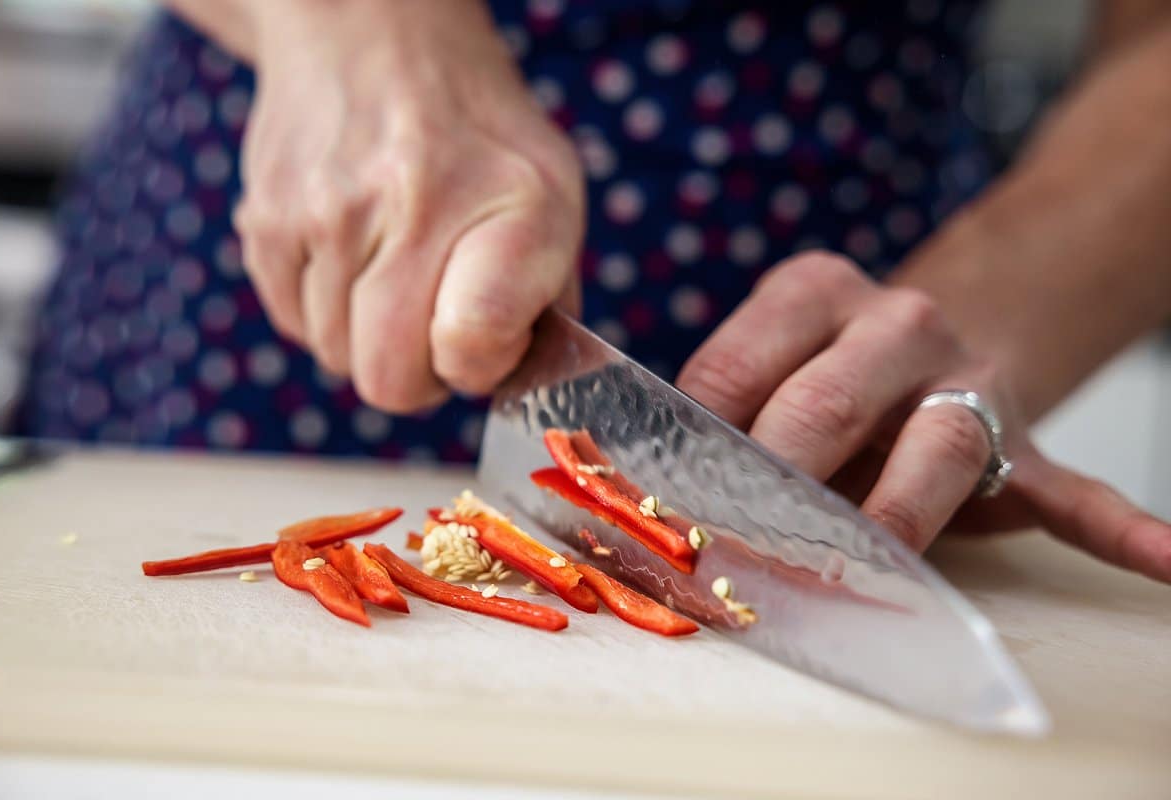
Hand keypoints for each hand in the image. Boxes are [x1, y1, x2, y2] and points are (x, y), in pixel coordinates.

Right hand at [234, 1, 583, 411]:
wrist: (374, 32)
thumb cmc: (477, 134)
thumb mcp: (550, 194)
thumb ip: (549, 299)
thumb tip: (521, 388)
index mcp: (508, 203)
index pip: (470, 342)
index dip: (475, 366)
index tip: (480, 339)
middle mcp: (410, 202)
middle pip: (388, 379)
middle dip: (417, 373)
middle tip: (433, 327)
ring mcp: (325, 211)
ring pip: (335, 357)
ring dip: (366, 338)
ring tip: (391, 271)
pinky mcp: (265, 217)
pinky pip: (292, 324)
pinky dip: (322, 311)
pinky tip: (350, 256)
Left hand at [677, 252, 1170, 582]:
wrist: (932, 337)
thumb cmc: (824, 365)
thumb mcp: (766, 356)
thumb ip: (714, 408)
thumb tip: (634, 478)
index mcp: (811, 290)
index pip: (734, 372)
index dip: (692, 450)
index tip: (663, 509)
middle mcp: (895, 321)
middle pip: (822, 407)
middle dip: (772, 493)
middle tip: (733, 558)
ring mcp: (968, 382)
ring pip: (938, 447)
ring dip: (892, 520)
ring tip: (863, 569)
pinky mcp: (1024, 441)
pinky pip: (1075, 484)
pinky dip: (1120, 525)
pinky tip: (1162, 558)